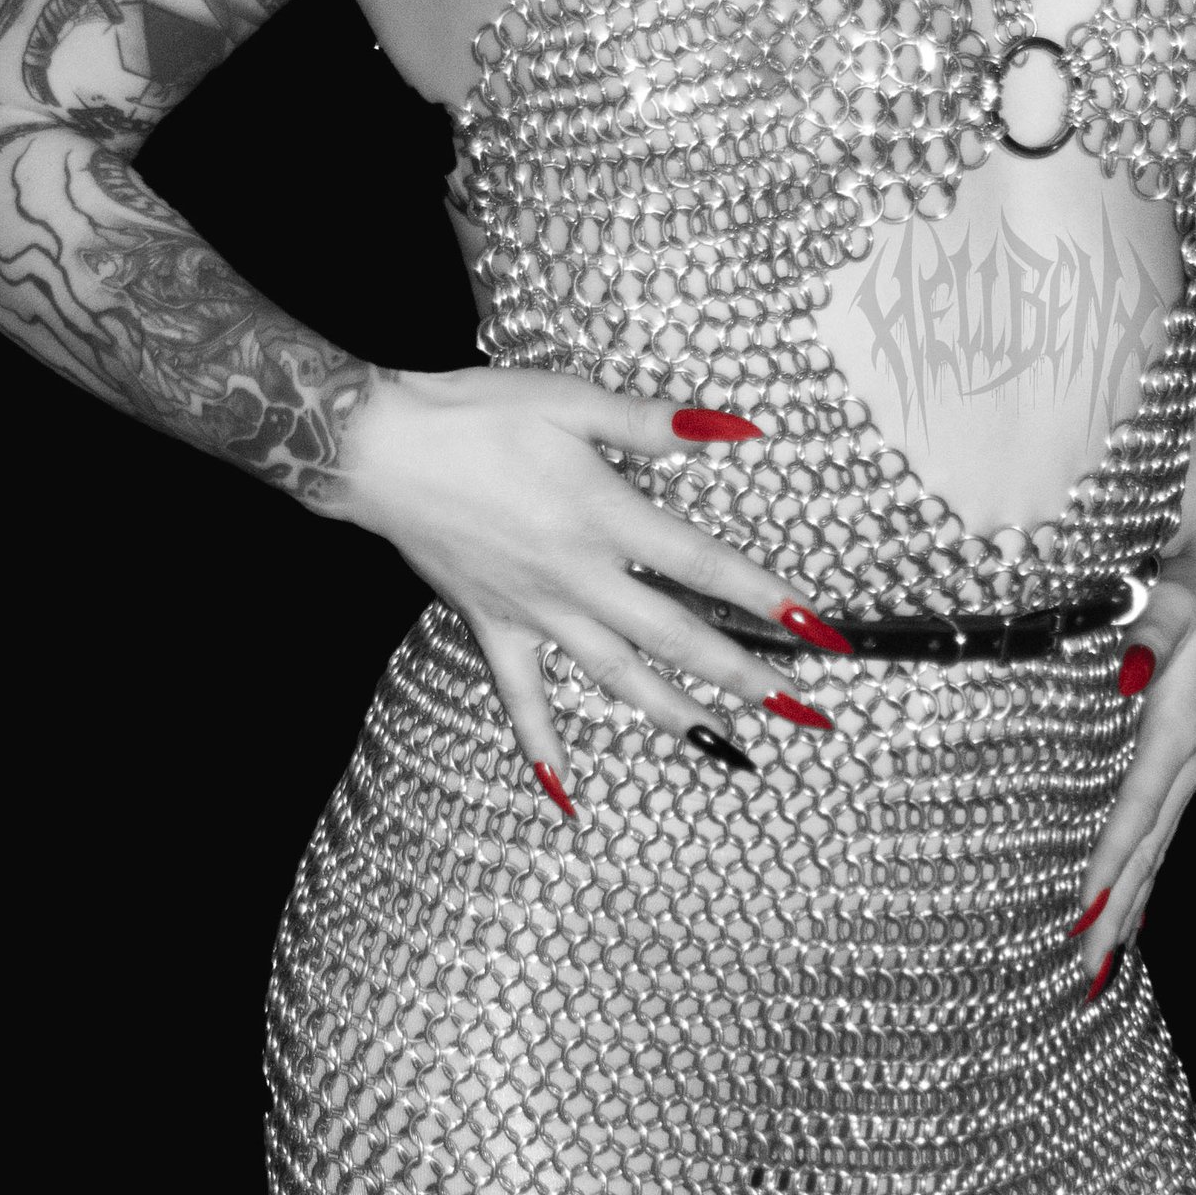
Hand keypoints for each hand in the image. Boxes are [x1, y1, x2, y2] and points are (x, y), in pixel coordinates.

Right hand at [334, 367, 841, 805]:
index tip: (818, 630)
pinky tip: (566, 795)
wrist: (377, 449)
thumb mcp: (570, 399)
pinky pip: (522, 700)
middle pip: (677, 637)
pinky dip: (544, 747)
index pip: (705, 566)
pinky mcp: (493, 627)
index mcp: (604, 517)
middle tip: (801, 709)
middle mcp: (578, 577)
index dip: (766, 597)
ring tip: (729, 749)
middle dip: (744, 676)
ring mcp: (536, 611)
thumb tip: (734, 429)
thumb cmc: (474, 414)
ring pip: (618, 676)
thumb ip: (652, 423)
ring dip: (676, 715)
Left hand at [1071, 523, 1195, 989]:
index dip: (1110, 867)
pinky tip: (1129, 907)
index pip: (1135, 814)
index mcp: (1181, 733)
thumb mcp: (1172, 601)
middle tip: (1086, 974)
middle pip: (1148, 852)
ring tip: (1103, 963)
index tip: (1084, 917)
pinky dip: (1141, 875)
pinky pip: (1159, 832)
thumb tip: (1133, 677)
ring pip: (1156, 850)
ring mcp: (1191, 766)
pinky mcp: (1184, 761)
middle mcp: (1190, 760)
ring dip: (1130, 906)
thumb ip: (1149, 637)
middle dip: (1117, 913)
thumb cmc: (1191, 586)